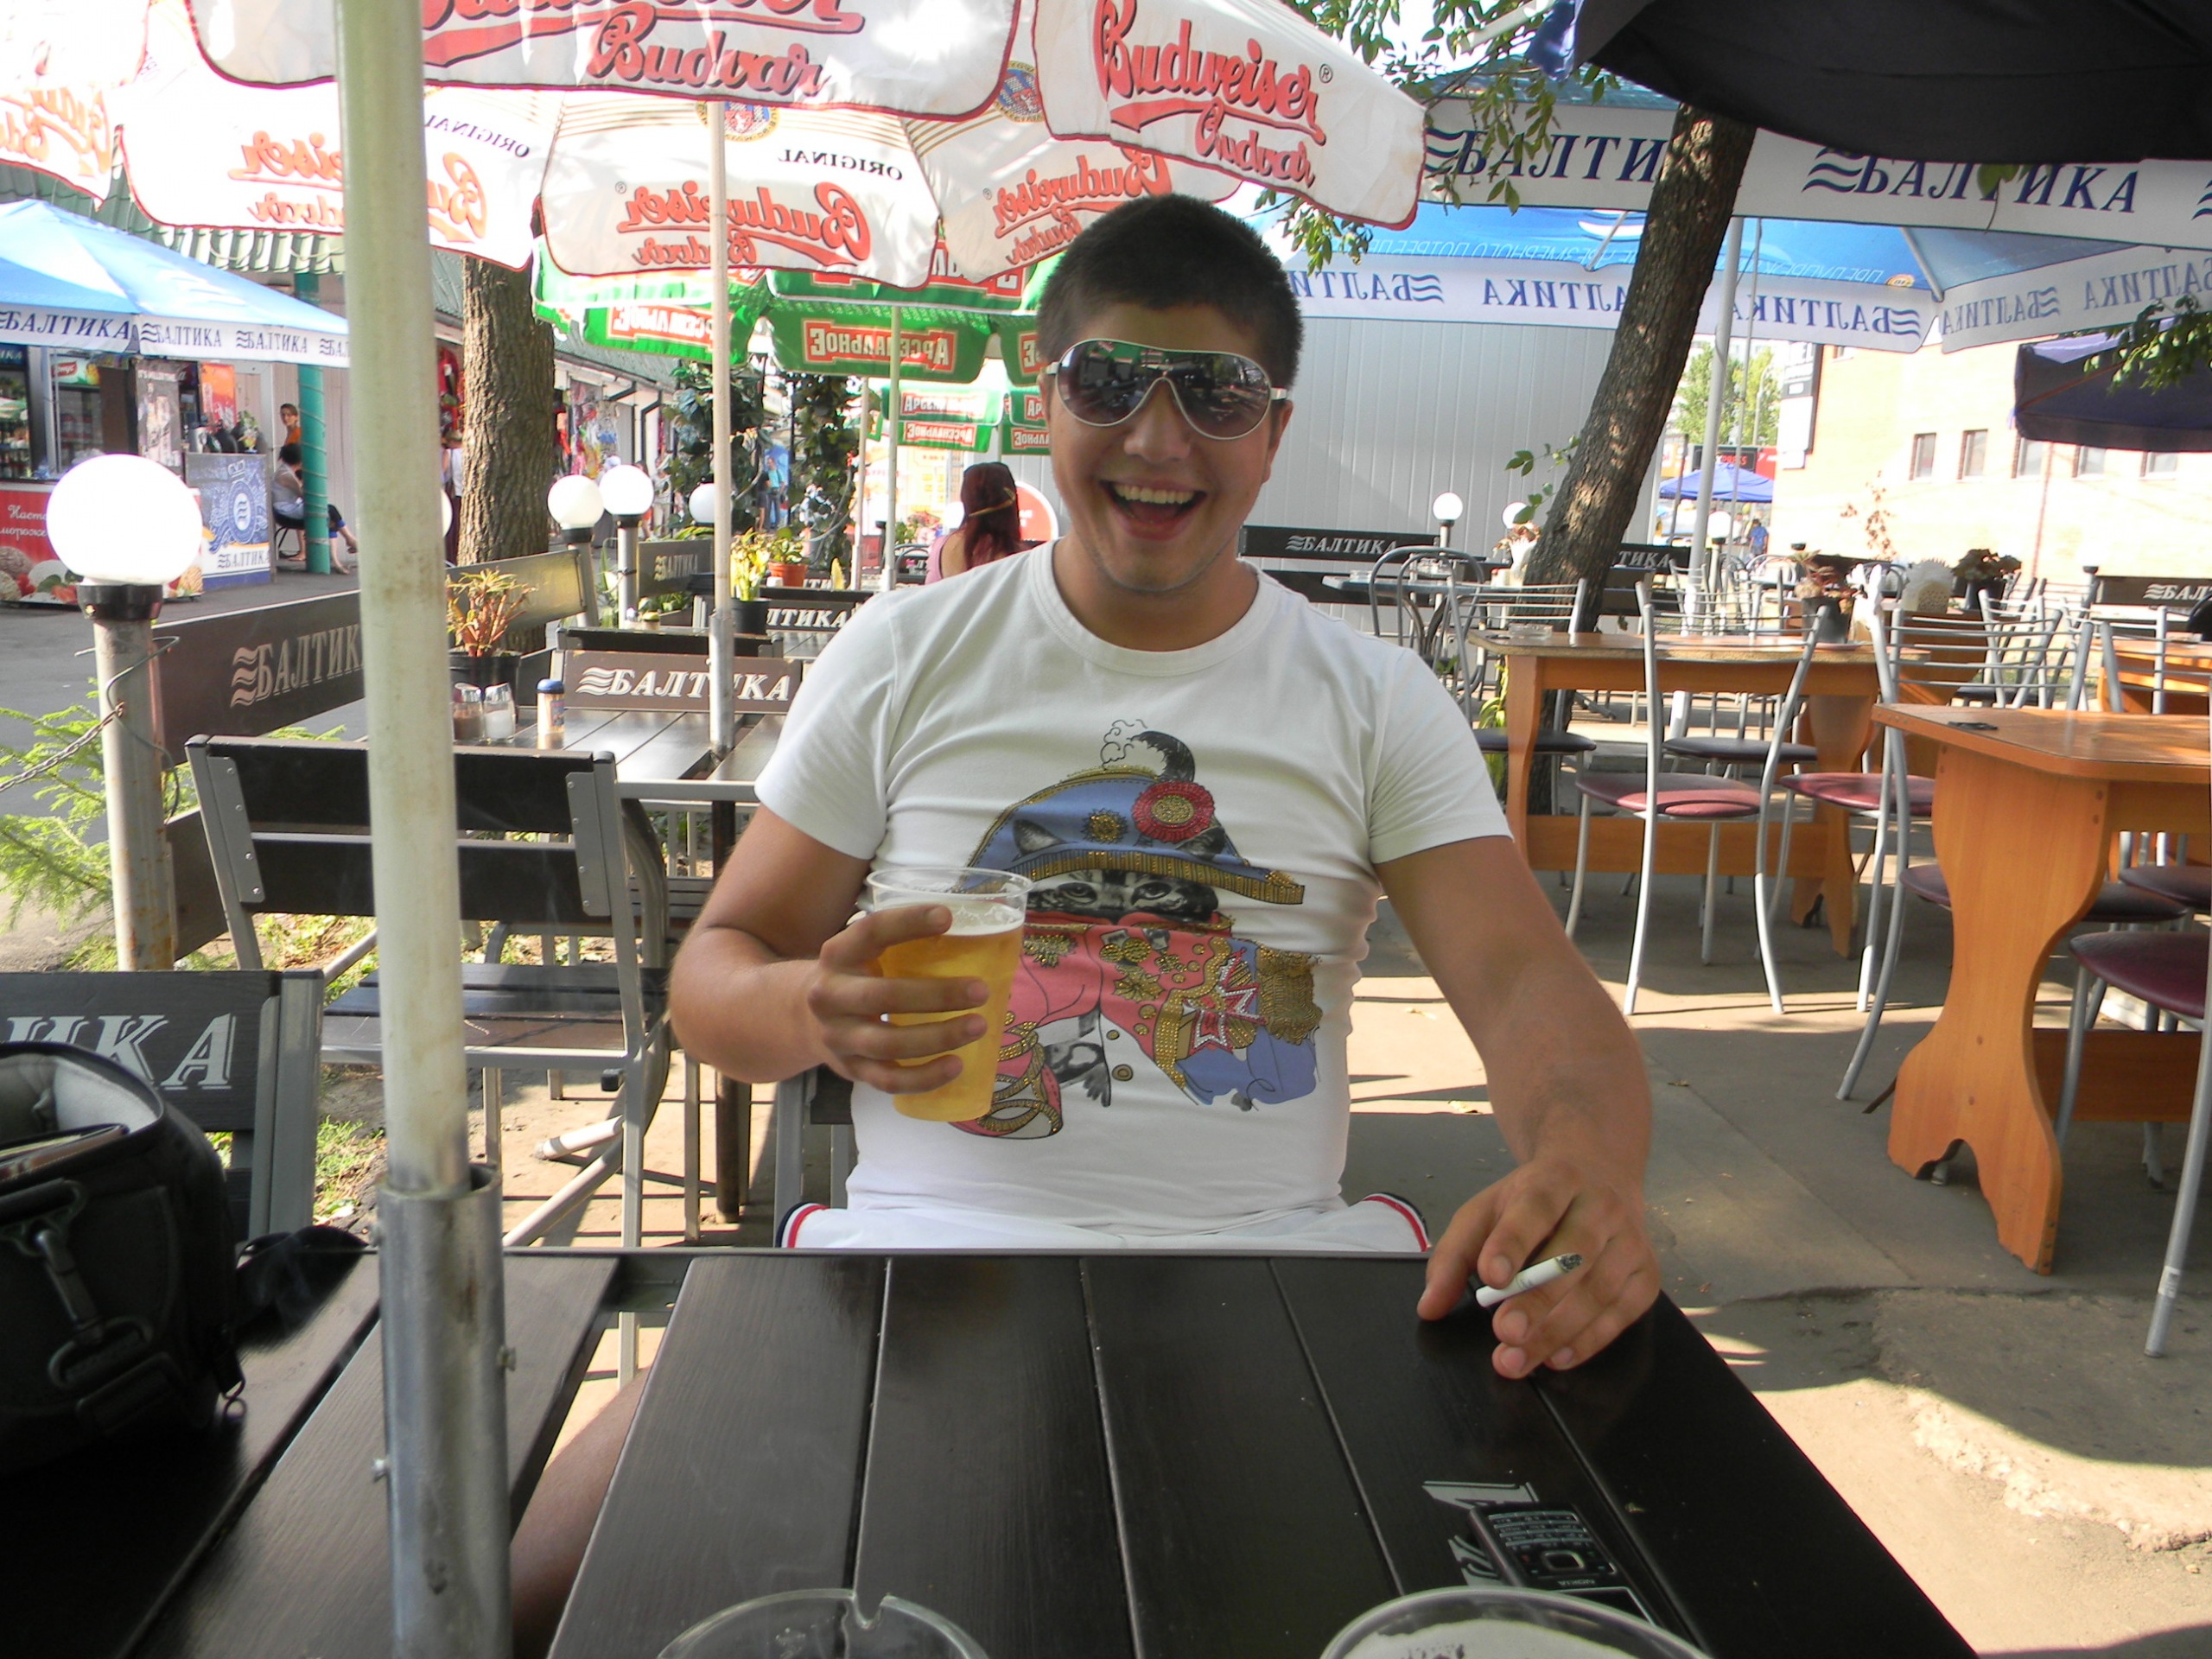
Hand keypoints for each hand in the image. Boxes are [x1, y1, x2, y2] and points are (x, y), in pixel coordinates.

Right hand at [802, 903, 989, 1094]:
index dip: (907, 922)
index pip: (870, 932)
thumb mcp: (861, 953)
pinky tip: (957, 1065)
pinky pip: (889, 1081)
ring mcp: (839, 1037)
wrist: (803, 1019)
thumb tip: (977, 935)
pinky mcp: (852, 1070)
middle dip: (937, 994)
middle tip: (981, 991)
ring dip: (938, 1037)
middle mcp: (831, 996)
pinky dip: (925, 1078)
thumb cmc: (854, 977)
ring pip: (889, 1044)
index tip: (948, 917)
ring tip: (978, 1026)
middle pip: (883, 996)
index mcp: (837, 955)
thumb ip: (900, 945)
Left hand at [1416, 1148, 1658, 1379]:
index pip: (1535, 1207)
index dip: (1514, 1242)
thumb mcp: (1485, 1211)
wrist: (1600, 1175)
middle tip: (1505, 1333)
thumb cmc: (1534, 1202)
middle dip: (1539, 1298)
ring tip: (1518, 1359)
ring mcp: (1630, 1239)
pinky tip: (1557, 1357)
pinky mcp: (1647, 1272)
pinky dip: (1590, 1340)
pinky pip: (1623, 1312)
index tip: (1491, 1277)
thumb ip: (1453, 1256)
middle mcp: (1600, 1205)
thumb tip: (1430, 1306)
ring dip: (1558, 1329)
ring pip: (1599, 1288)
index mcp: (1555, 1178)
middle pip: (1573, 1253)